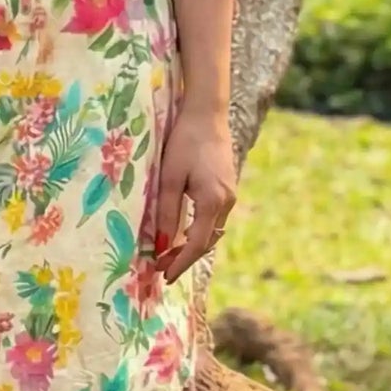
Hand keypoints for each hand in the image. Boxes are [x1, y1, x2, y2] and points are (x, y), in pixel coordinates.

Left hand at [150, 105, 236, 283]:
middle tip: (161, 268)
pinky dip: (199, 231)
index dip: (181, 263)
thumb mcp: (169, 177)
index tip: (164, 276)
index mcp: (213, 202)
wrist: (207, 113)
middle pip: (207, 242)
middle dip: (184, 258)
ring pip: (212, 232)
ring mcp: (230, 195)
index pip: (197, 244)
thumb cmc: (184, 141)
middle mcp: (226, 202)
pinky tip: (183, 233)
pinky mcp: (227, 188)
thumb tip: (162, 245)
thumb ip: (167, 213)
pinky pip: (214, 220)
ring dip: (192, 246)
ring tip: (168, 255)